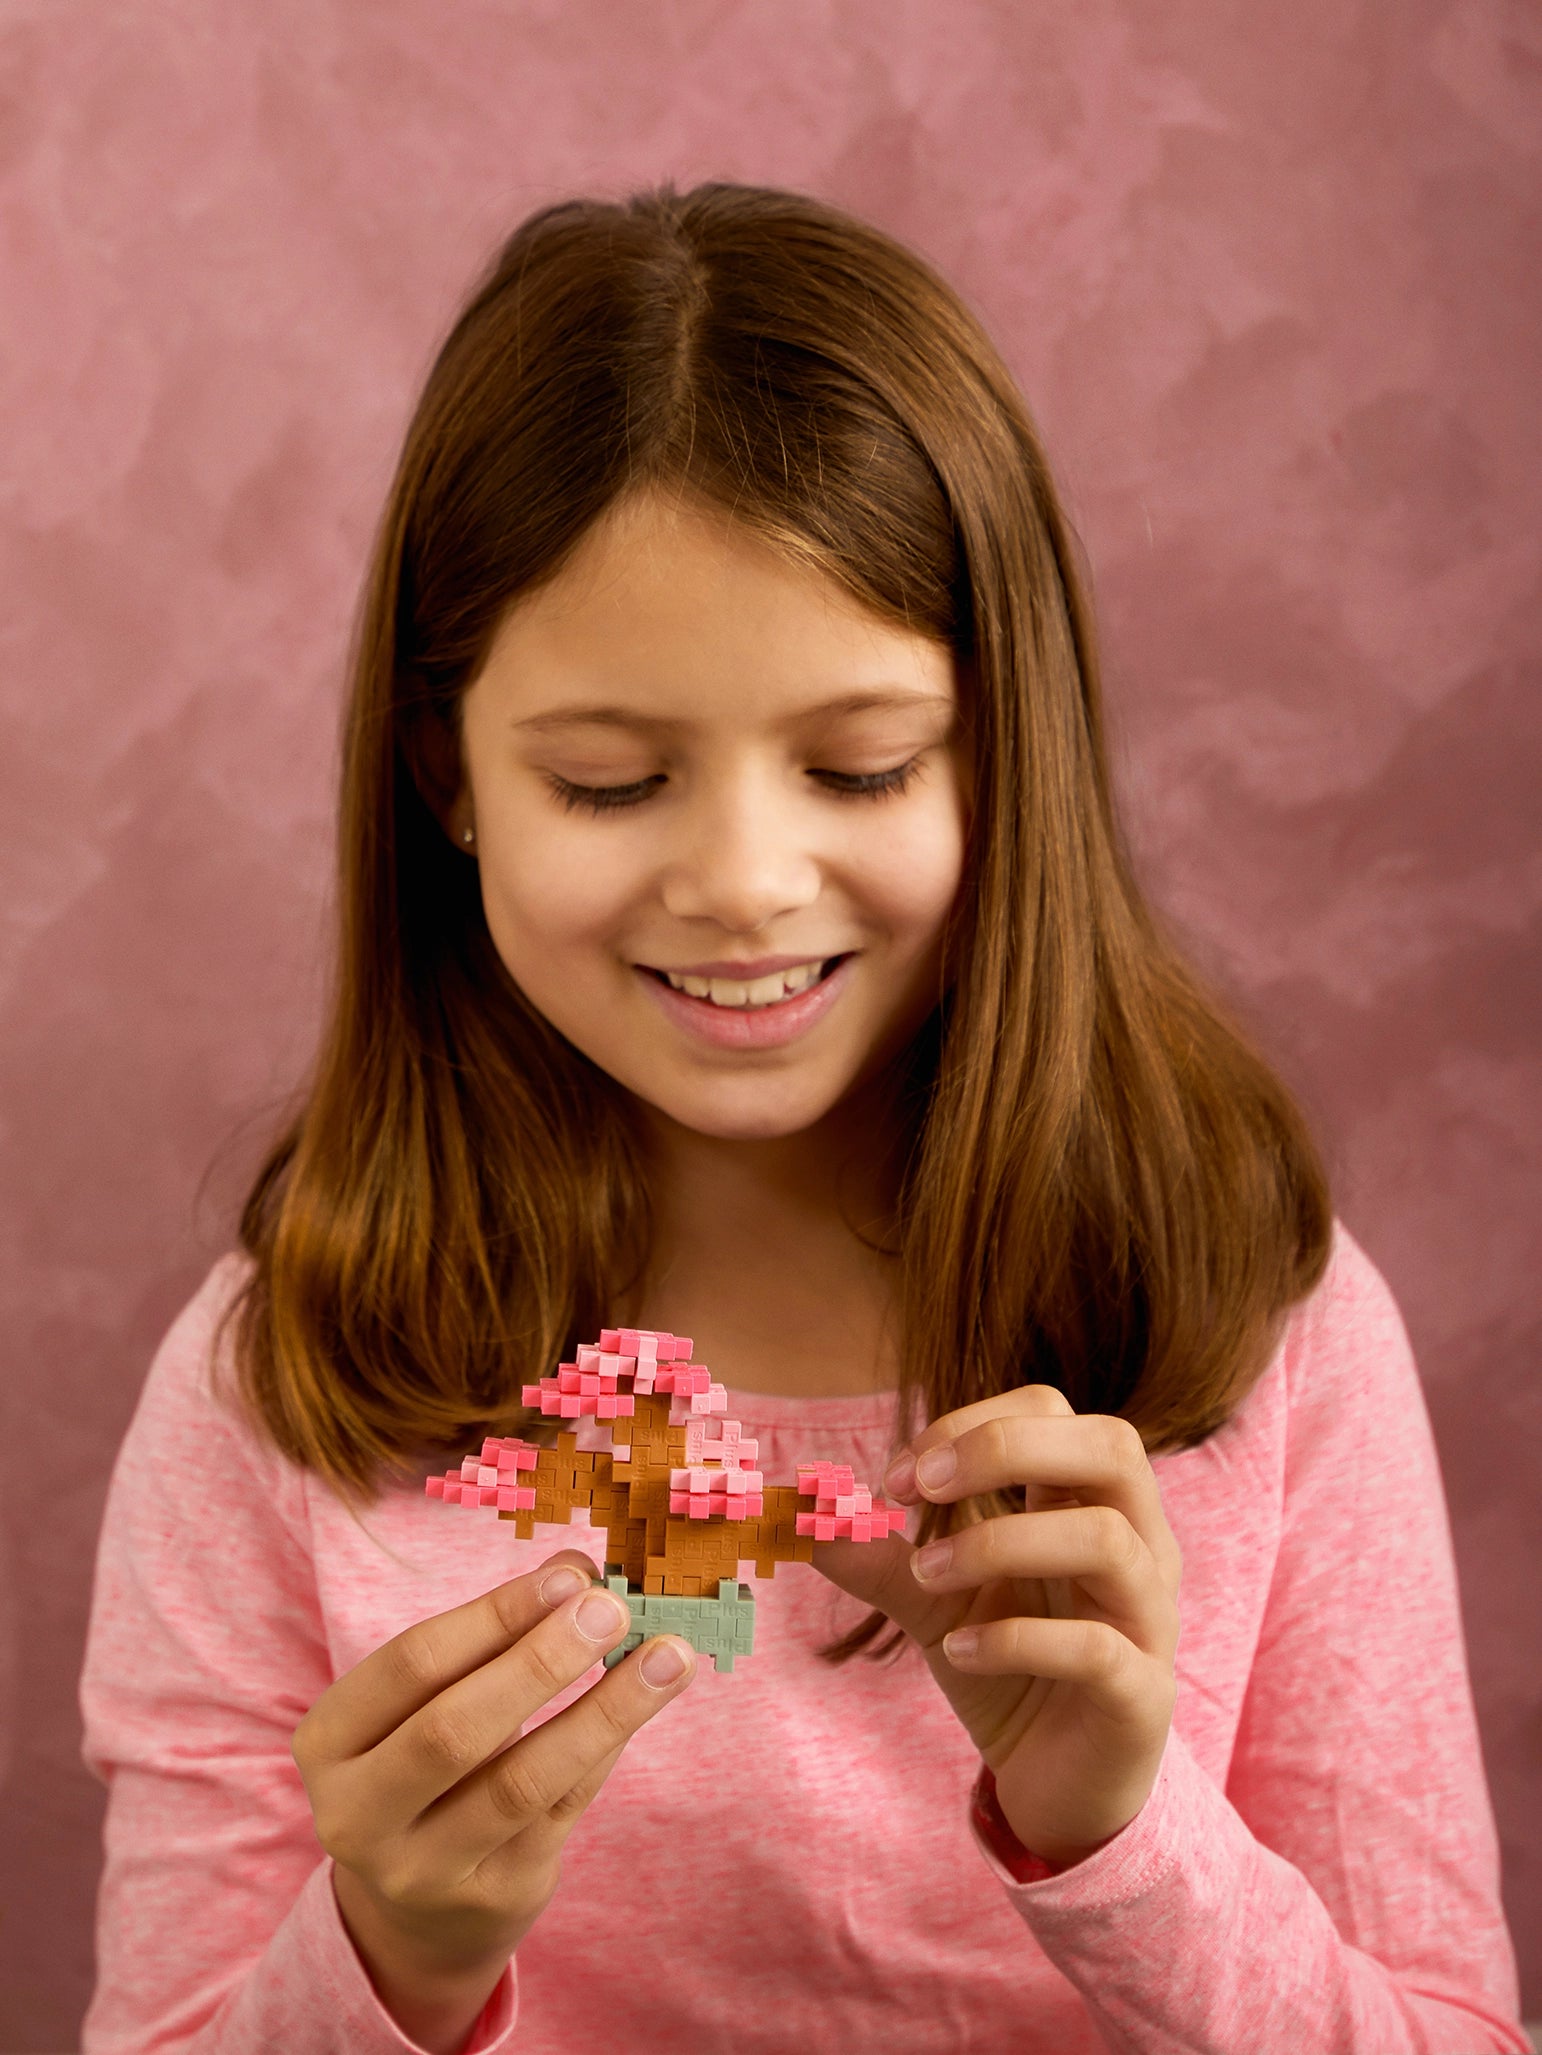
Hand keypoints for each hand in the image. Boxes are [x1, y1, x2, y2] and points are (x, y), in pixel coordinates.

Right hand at [291, 1551, 694, 2045]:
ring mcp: (423, 1870)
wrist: (415, 1909)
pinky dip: (606, 1749)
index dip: (495, 1615)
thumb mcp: (425, 1701)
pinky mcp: (491, 1899)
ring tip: (665, 1657)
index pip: (412, 1664)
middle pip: (454, 1730)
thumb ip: (490, 1639)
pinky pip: (561, 1812)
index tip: (569, 1576)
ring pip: (520, 1783)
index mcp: (330, 1742)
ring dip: (602, 1711)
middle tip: (610, 1609)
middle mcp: (359, 1815)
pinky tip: (646, 1702)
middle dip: (540, 1662)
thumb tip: (579, 1572)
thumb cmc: (426, 1764)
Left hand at [814, 1387, 1180, 1868]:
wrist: (1057, 1786)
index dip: (968, 1425)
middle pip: (1111, 1446)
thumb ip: (876, 1553)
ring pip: (1105, 1539)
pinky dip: (1014, 1640)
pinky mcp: (1142, 1693)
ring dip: (997, 1543)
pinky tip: (958, 1652)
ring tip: (925, 1575)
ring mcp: (1150, 1616)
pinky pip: (1094, 1647)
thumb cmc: (1009, 1666)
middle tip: (918, 1488)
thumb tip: (799, 1507)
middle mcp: (1140, 1543)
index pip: (1050, 1411)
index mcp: (1092, 1500)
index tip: (895, 1479)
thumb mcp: (934, 1599)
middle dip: (1004, 1448)